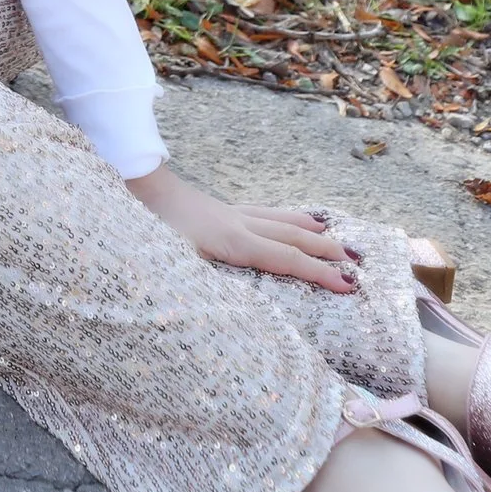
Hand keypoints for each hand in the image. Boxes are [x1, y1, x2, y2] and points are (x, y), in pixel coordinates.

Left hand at [124, 164, 356, 292]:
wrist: (131, 180)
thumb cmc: (146, 225)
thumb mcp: (168, 261)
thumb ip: (196, 286)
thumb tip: (225, 311)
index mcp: (231, 241)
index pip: (285, 260)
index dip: (319, 274)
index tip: (350, 288)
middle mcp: (238, 224)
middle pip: (292, 238)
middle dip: (326, 252)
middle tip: (359, 265)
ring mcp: (229, 213)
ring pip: (280, 220)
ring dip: (310, 230)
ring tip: (335, 235)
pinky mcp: (218, 209)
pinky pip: (262, 212)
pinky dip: (285, 216)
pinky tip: (289, 219)